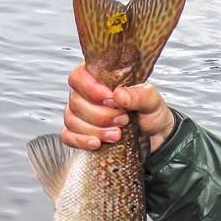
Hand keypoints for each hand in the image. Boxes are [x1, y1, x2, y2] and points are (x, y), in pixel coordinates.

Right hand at [61, 63, 175, 151]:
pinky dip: (81, 141)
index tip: (111, 100)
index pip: (79, 77)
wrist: (153, 133)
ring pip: (72, 120)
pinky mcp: (79, 133)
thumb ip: (137, 95)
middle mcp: (84, 94)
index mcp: (97, 77)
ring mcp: (79, 114)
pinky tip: (96, 144)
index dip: (91, 90)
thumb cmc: (148, 110)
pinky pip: (68, 136)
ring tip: (117, 134)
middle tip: (124, 120)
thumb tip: (118, 95)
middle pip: (76, 102)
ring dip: (95, 130)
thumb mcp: (150, 100)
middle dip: (101, 115)